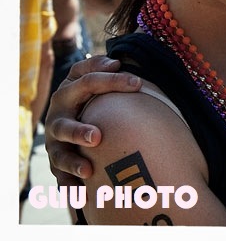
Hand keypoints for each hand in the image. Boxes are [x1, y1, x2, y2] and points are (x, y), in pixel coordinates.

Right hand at [44, 55, 141, 183]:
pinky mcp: (57, 162)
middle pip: (65, 124)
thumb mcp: (95, 76)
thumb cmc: (92, 92)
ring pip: (59, 154)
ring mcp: (55, 141)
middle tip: (97, 138)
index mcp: (69, 90)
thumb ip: (104, 68)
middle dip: (79, 131)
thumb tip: (118, 61)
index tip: (139, 83)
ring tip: (88, 170)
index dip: (112, 81)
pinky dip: (69, 186)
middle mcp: (58, 116)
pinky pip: (60, 177)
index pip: (88, 81)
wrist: (71, 110)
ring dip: (72, 163)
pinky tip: (80, 195)